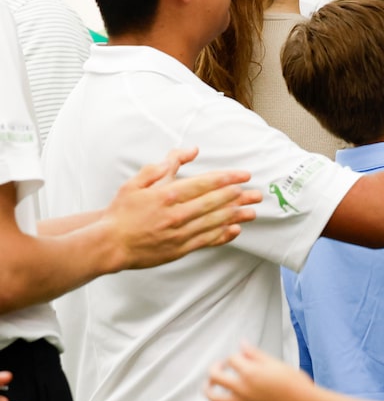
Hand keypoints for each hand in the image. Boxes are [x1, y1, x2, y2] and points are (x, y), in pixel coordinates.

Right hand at [104, 147, 260, 270]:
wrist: (108, 244)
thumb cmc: (122, 211)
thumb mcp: (138, 182)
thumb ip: (165, 165)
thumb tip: (190, 151)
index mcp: (167, 195)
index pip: (205, 183)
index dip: (228, 178)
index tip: (244, 176)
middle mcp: (176, 214)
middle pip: (215, 203)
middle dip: (239, 197)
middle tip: (257, 193)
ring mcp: (179, 233)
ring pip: (214, 222)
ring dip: (236, 216)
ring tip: (253, 211)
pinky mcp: (179, 249)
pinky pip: (206, 241)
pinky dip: (223, 235)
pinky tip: (235, 230)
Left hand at [206, 343, 313, 400]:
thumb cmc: (295, 383)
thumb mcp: (276, 363)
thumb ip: (256, 354)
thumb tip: (242, 344)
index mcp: (251, 372)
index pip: (232, 359)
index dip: (235, 356)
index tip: (239, 358)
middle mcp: (242, 389)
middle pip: (215, 376)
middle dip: (215, 368)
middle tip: (220, 367)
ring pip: (214, 398)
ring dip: (209, 390)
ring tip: (211, 386)